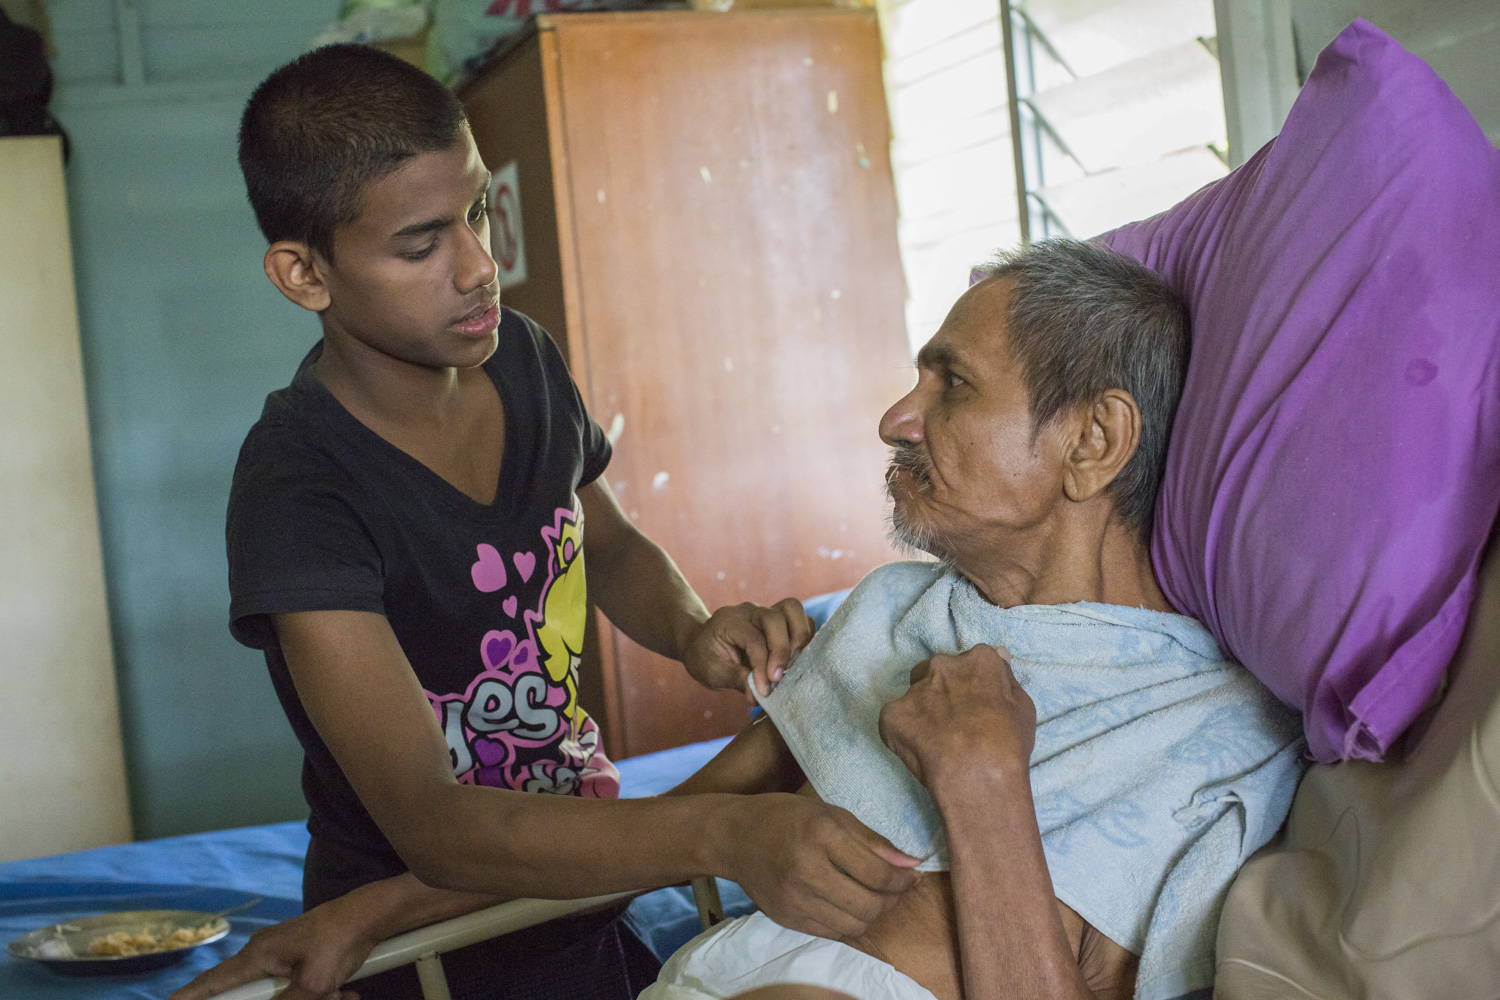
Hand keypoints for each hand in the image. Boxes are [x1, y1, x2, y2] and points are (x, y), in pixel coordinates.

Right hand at [169, 895, 375, 999]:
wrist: (370, 917)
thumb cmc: (340, 941)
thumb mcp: (313, 984)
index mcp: (257, 956)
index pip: (211, 984)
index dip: (189, 999)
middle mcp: (262, 955)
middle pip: (252, 997)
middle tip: (316, 990)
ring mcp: (281, 957)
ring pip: (284, 997)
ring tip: (335, 991)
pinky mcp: (299, 960)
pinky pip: (301, 990)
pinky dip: (323, 995)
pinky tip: (344, 991)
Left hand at [682, 598, 814, 699]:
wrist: (703, 643)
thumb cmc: (706, 658)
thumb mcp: (711, 673)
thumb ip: (735, 680)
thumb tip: (756, 696)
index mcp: (729, 621)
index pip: (753, 640)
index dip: (762, 667)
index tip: (764, 691)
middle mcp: (749, 611)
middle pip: (775, 618)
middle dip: (781, 650)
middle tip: (779, 678)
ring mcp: (766, 610)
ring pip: (792, 609)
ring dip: (799, 637)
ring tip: (794, 664)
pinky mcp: (779, 618)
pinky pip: (800, 618)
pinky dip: (804, 637)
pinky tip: (797, 660)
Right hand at [718, 793, 919, 939]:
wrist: (734, 837)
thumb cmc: (785, 817)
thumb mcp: (830, 812)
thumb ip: (871, 839)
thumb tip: (910, 863)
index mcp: (821, 835)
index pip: (877, 872)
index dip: (904, 879)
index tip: (913, 874)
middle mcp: (807, 870)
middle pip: (869, 904)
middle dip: (893, 899)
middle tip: (898, 887)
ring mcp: (795, 899)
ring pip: (854, 924)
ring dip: (873, 913)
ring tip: (875, 896)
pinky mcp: (788, 919)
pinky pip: (833, 932)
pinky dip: (849, 922)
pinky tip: (850, 903)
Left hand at [878, 644, 1035, 791]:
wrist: (978, 777)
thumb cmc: (1008, 745)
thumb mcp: (1023, 707)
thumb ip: (1006, 677)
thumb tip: (999, 653)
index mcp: (977, 660)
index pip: (973, 663)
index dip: (975, 687)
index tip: (977, 708)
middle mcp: (943, 666)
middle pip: (940, 671)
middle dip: (945, 691)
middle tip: (956, 724)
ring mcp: (914, 689)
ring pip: (915, 692)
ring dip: (924, 708)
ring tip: (938, 738)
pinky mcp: (891, 714)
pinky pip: (896, 718)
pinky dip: (905, 731)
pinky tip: (922, 750)